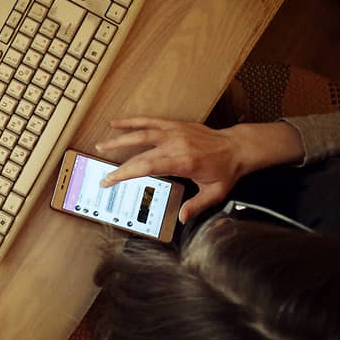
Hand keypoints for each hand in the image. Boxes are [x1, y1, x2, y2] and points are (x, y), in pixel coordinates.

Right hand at [95, 117, 303, 222]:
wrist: (238, 147)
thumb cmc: (226, 170)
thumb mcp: (216, 193)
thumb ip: (197, 205)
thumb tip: (181, 218)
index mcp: (183, 162)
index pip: (147, 167)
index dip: (126, 173)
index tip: (111, 181)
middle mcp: (176, 145)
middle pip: (140, 154)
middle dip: (119, 166)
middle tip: (104, 176)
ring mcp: (174, 132)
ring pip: (141, 134)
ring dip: (119, 140)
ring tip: (101, 146)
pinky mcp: (174, 125)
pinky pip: (150, 121)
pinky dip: (132, 121)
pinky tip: (116, 124)